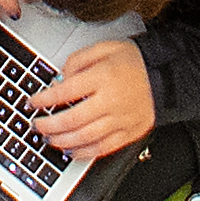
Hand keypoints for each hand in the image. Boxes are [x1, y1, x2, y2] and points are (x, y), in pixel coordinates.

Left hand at [29, 39, 159, 162]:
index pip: (65, 92)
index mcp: (103, 77)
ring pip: (85, 137)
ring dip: (62, 141)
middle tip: (37, 124)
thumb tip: (60, 78)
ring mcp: (120, 120)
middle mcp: (111, 100)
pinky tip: (71, 152)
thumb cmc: (135, 62)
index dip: (44, 99)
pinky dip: (83, 153)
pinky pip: (102, 149)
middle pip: (72, 119)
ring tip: (49, 138)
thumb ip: (79, 60)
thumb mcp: (105, 48)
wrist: (166, 76)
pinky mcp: (128, 133)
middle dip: (48, 125)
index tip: (33, 102)